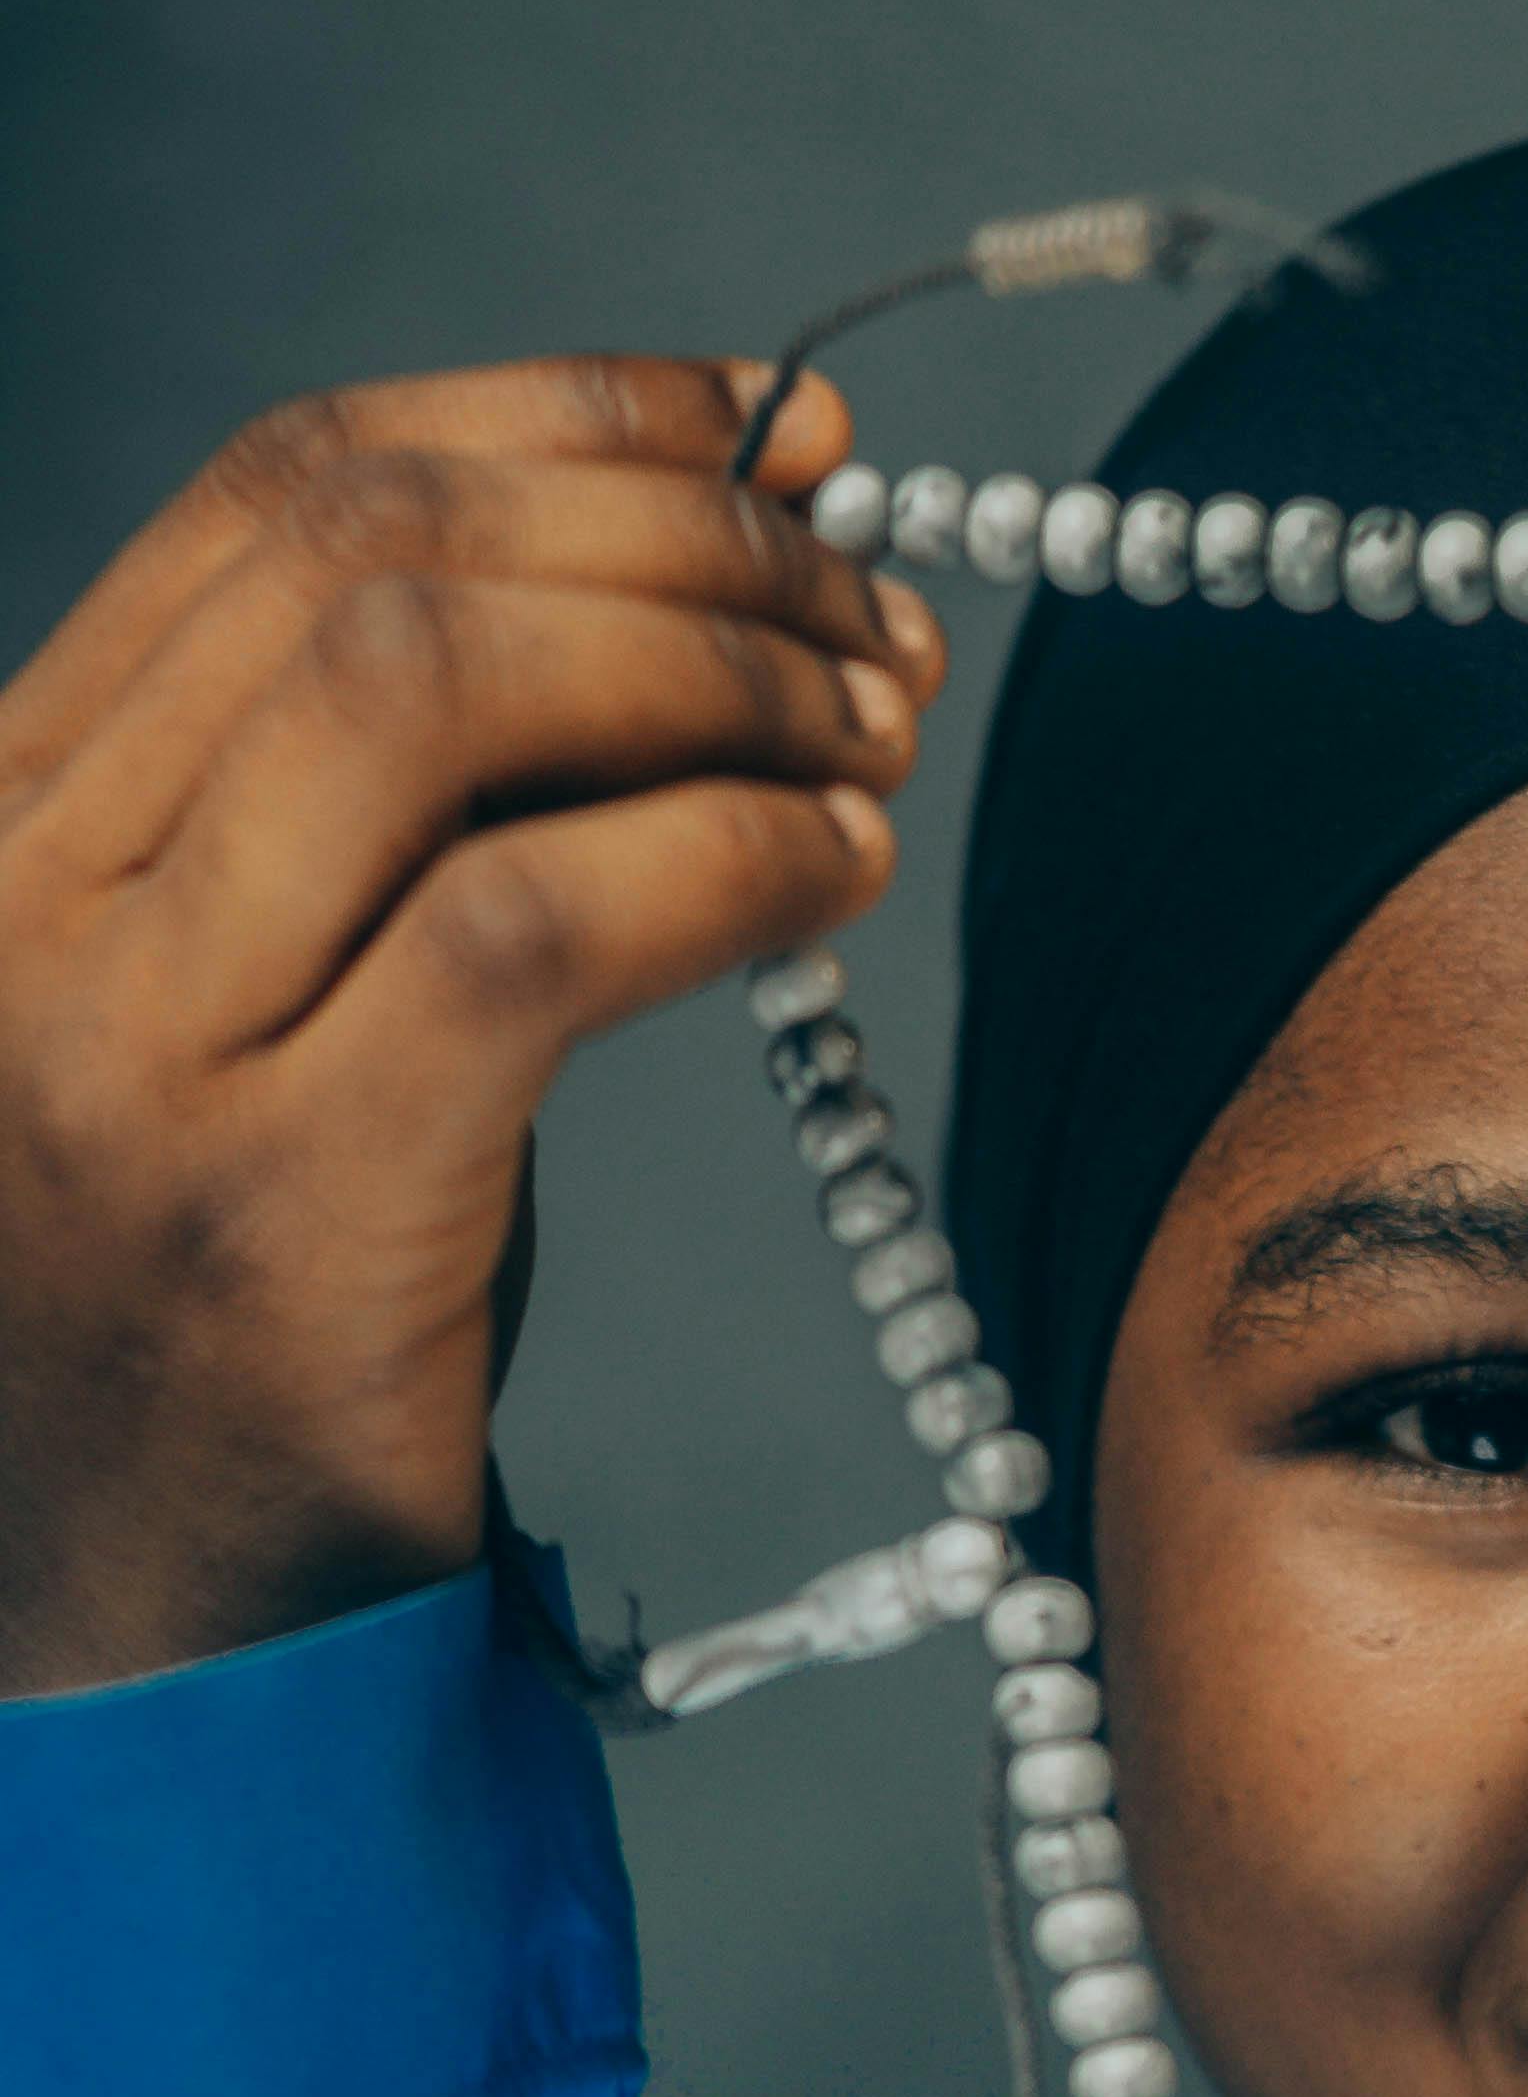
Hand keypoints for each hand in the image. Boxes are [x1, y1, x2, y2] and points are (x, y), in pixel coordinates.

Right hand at [0, 352, 941, 1695]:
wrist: (127, 1674)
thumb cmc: (229, 1341)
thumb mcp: (246, 1024)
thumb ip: (370, 827)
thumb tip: (687, 607)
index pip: (278, 494)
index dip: (555, 422)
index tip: (761, 434)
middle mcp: (17, 901)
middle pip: (374, 558)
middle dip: (674, 534)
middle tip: (866, 605)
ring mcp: (122, 1054)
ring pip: (443, 692)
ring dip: (717, 671)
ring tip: (872, 729)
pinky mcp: (271, 1207)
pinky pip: (537, 923)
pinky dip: (729, 856)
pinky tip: (833, 872)